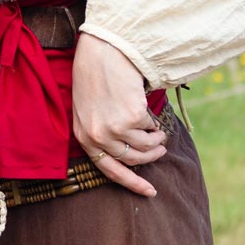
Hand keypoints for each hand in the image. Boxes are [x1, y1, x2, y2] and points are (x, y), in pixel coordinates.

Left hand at [70, 33, 165, 197]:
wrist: (103, 52)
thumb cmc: (96, 77)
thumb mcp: (88, 109)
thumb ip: (101, 133)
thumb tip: (129, 155)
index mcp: (83, 137)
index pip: (110, 171)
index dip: (132, 184)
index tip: (151, 192)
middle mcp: (96, 136)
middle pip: (133, 160)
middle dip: (151, 157)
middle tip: (161, 149)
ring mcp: (114, 128)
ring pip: (145, 146)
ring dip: (156, 140)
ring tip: (158, 131)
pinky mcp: (131, 117)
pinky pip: (151, 128)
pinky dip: (155, 123)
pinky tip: (150, 111)